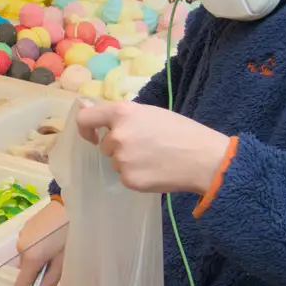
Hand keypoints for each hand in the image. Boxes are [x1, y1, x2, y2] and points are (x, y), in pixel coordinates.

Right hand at [11, 200, 66, 285]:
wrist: (71, 204)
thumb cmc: (70, 234)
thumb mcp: (64, 260)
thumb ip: (51, 280)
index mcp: (31, 258)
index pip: (20, 284)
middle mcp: (21, 247)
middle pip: (25, 269)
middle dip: (36, 274)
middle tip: (55, 268)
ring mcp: (22, 235)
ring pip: (27, 256)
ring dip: (37, 259)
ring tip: (56, 250)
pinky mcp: (26, 227)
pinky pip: (29, 244)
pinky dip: (37, 248)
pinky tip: (51, 240)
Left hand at [75, 101, 231, 194]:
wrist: (203, 158)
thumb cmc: (181, 131)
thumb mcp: (150, 113)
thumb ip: (119, 114)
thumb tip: (83, 105)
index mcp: (122, 113)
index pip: (86, 118)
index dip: (86, 128)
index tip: (93, 136)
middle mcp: (117, 136)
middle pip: (105, 145)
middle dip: (119, 147)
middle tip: (147, 146)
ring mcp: (122, 159)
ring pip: (115, 162)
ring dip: (128, 161)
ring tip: (155, 158)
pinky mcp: (129, 179)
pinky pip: (125, 177)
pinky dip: (137, 175)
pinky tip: (156, 170)